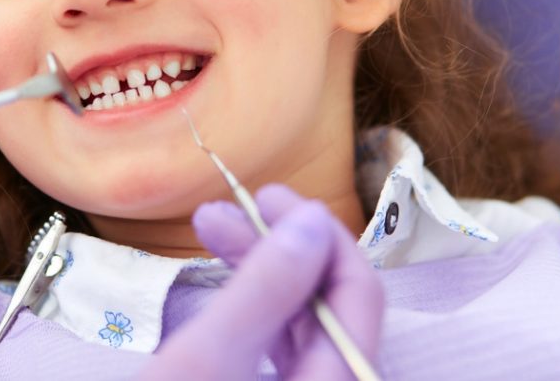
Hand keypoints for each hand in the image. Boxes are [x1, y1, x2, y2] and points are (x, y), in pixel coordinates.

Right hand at [143, 184, 382, 379]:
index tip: (269, 196)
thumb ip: (262, 291)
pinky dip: (252, 305)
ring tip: (208, 227)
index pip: (358, 297)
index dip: (320, 236)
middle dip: (279, 247)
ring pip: (300, 322)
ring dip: (262, 269)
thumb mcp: (202, 363)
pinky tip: (223, 277)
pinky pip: (278, 345)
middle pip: (328, 306)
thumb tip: (310, 220)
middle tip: (228, 208)